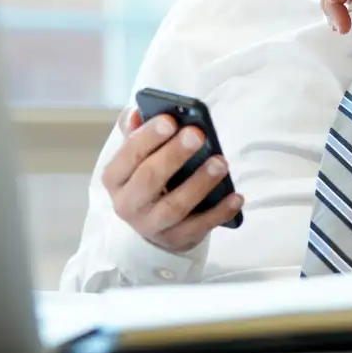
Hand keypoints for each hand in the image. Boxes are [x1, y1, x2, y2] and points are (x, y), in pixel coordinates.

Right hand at [101, 106, 243, 253]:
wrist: (153, 227)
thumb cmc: (147, 181)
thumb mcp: (136, 159)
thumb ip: (136, 135)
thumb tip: (136, 112)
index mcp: (115, 178)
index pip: (129, 154)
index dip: (148, 137)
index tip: (170, 119)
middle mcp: (127, 204)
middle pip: (149, 179)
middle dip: (174, 155)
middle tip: (197, 134)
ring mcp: (151, 226)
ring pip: (175, 206)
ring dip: (199, 183)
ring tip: (221, 163)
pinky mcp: (176, 240)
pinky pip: (199, 227)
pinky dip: (219, 212)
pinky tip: (236, 196)